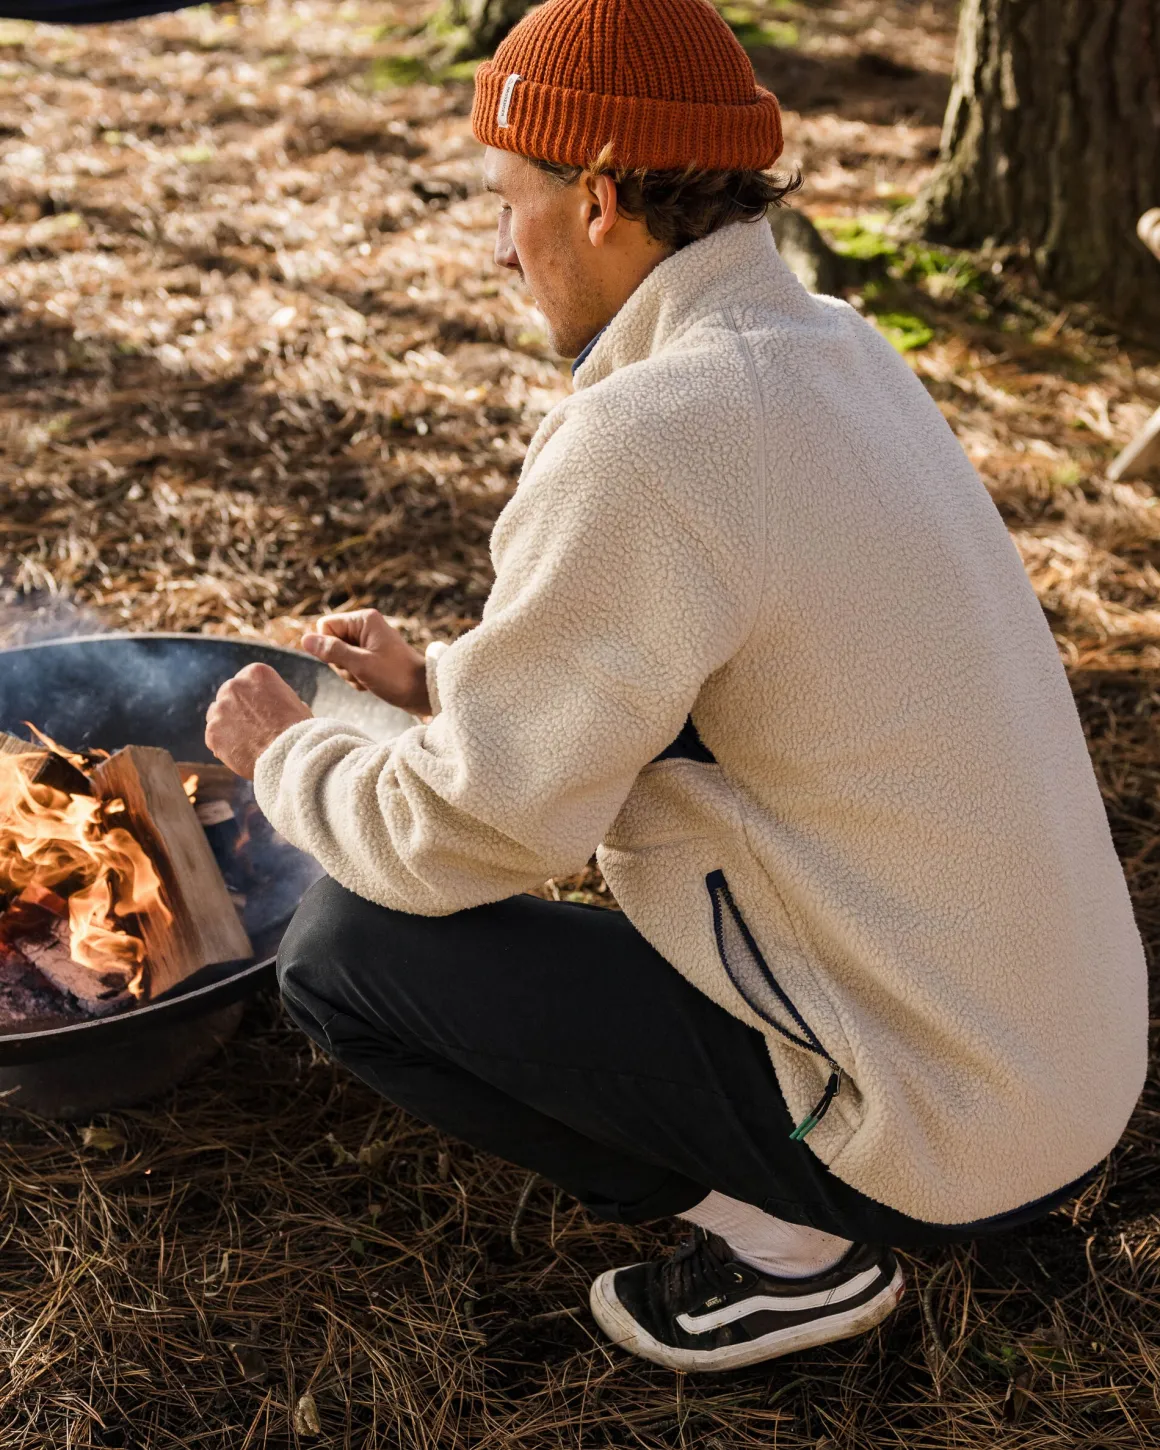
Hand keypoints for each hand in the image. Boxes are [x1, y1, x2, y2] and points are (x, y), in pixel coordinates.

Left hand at [204, 663, 312, 779]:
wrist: (289, 754)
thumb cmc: (298, 730)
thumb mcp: (294, 702)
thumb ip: (276, 698)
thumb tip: (274, 705)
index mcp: (256, 673)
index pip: (246, 680)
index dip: (253, 697)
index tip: (260, 710)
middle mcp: (234, 686)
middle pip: (228, 695)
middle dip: (236, 709)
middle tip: (252, 727)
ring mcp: (220, 709)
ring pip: (217, 715)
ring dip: (227, 725)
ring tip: (246, 742)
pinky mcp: (212, 731)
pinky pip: (213, 737)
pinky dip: (223, 746)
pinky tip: (241, 753)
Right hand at [300, 609, 429, 714]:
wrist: (424, 693)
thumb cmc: (397, 677)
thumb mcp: (361, 665)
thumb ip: (332, 651)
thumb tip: (305, 640)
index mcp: (364, 620)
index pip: (324, 626)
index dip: (328, 647)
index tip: (347, 660)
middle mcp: (365, 626)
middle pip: (330, 643)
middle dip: (340, 663)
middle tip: (361, 672)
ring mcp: (368, 641)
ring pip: (338, 657)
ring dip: (349, 673)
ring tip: (368, 678)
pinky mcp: (371, 655)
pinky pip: (350, 666)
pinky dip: (356, 677)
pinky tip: (371, 682)